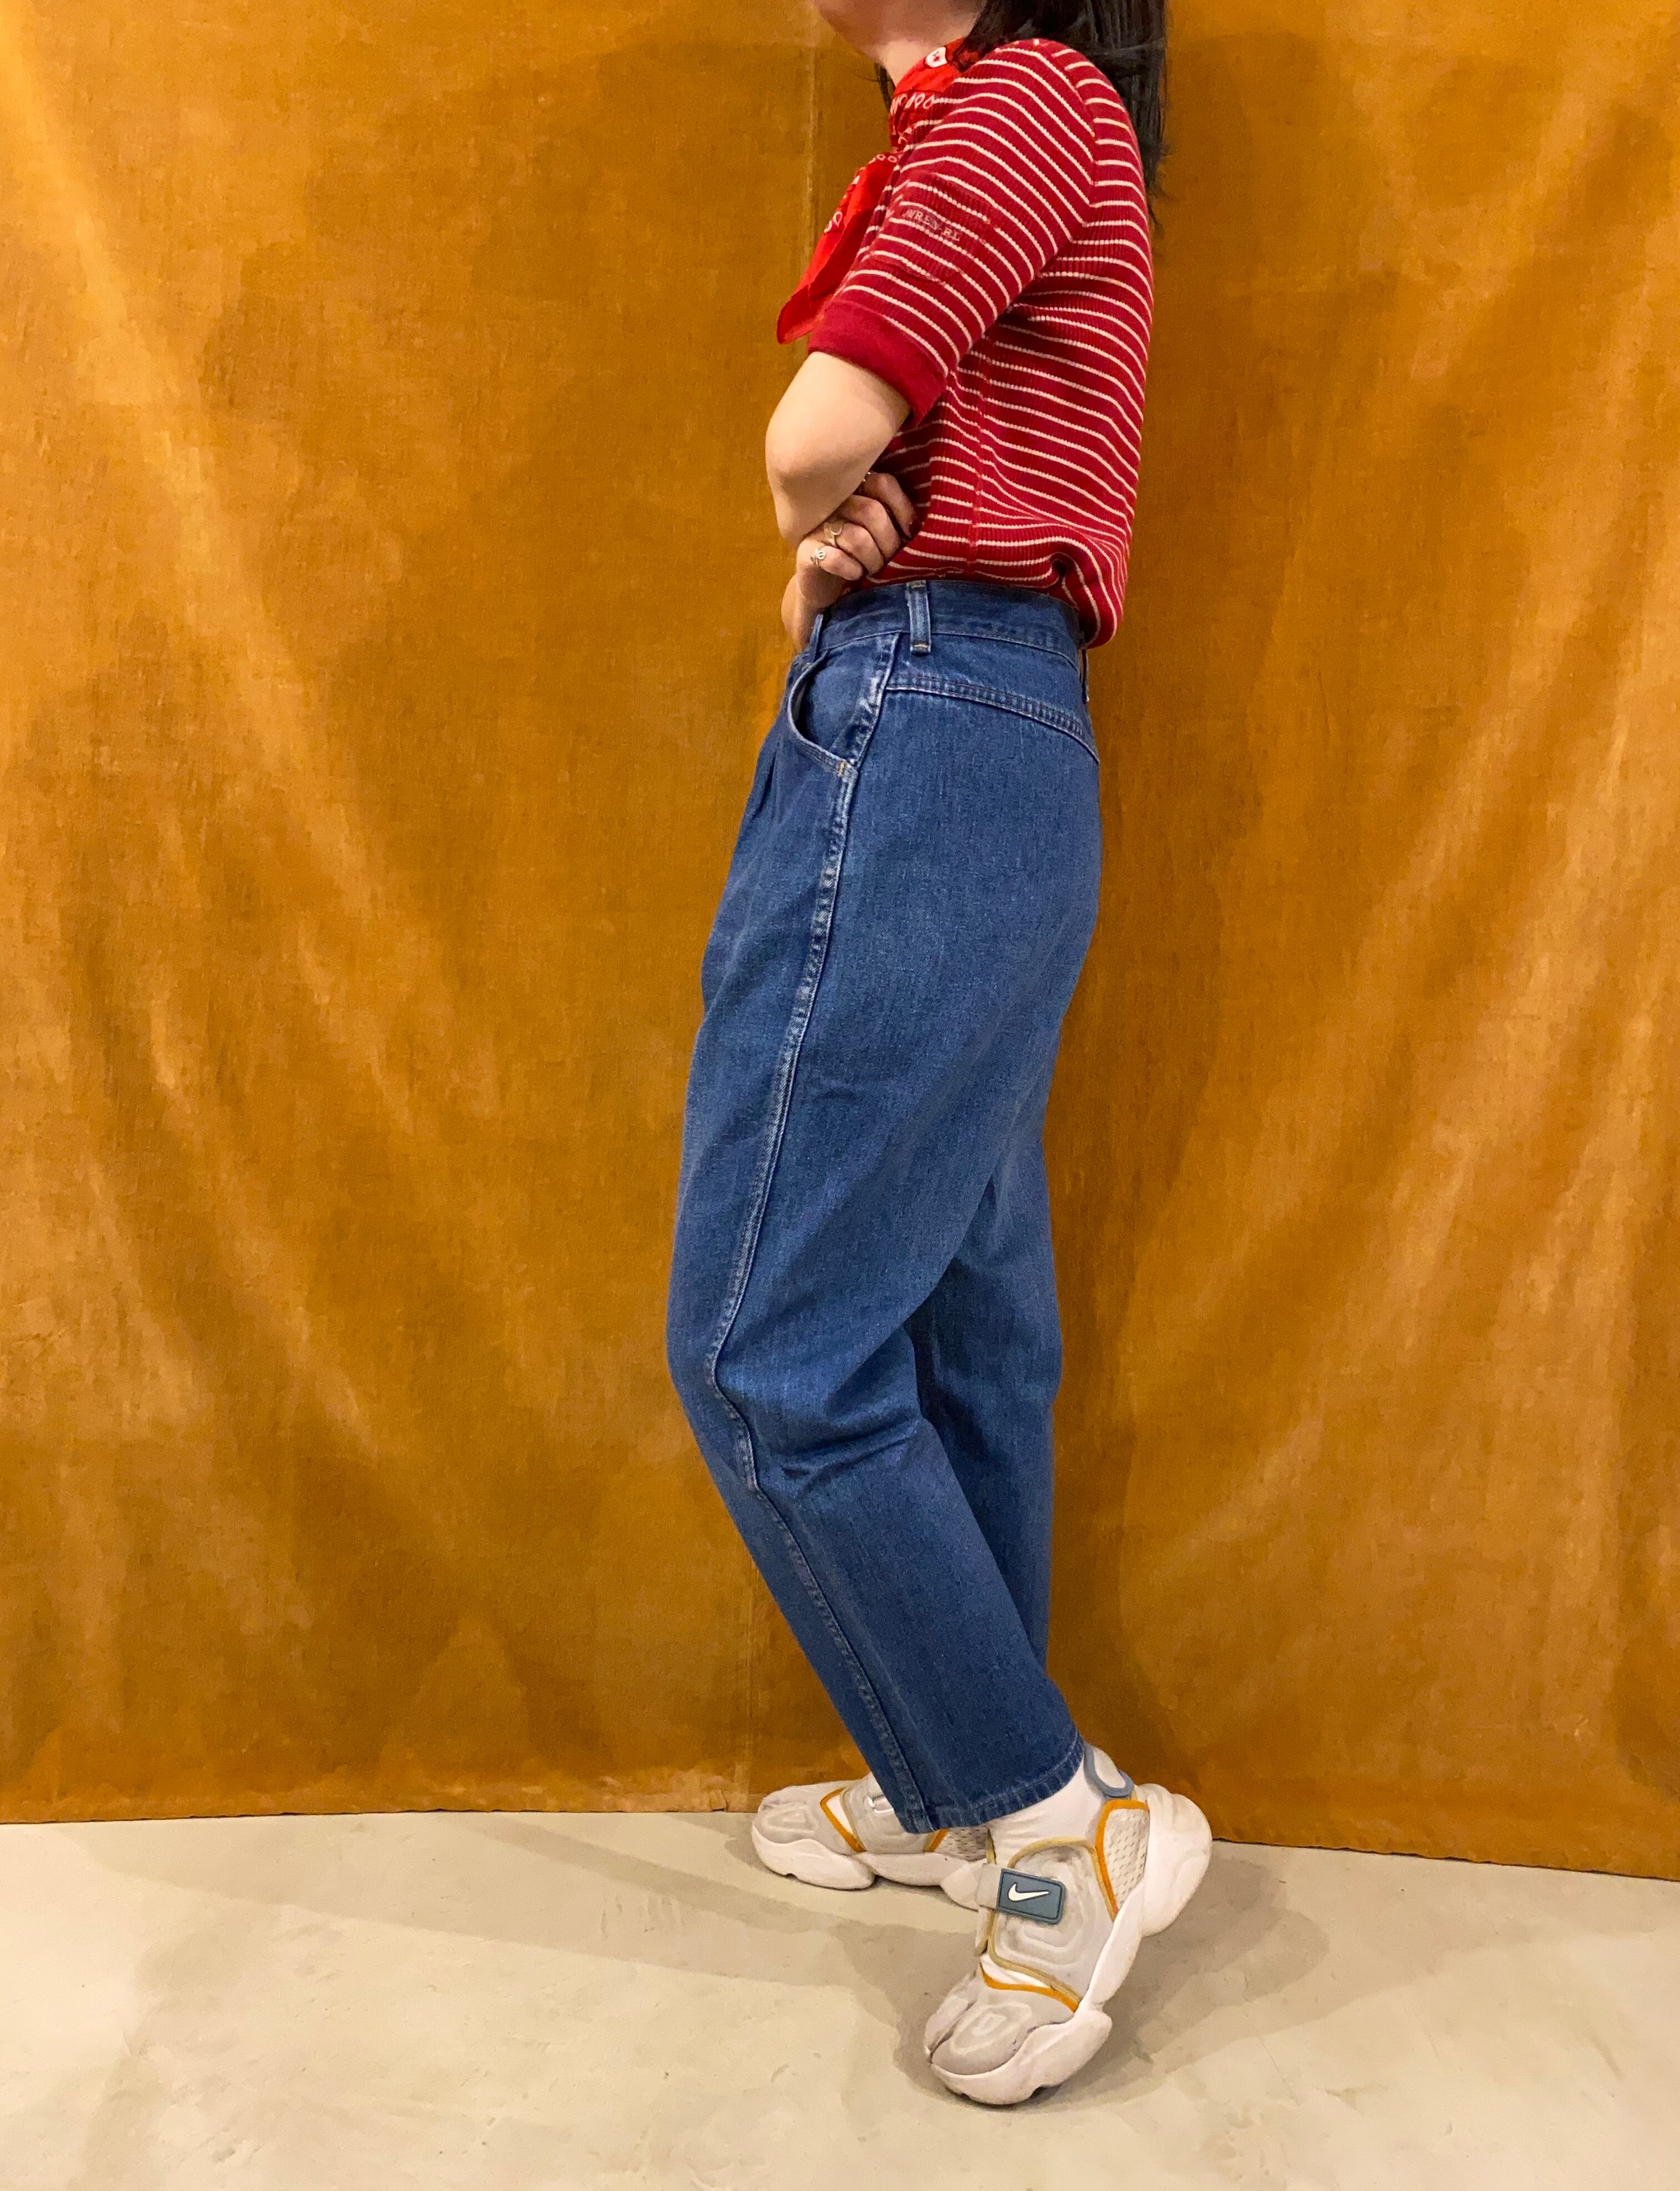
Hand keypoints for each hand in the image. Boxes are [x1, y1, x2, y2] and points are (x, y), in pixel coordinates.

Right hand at [783, 471, 919, 647]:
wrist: (826, 588)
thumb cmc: (862, 558)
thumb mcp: (883, 534)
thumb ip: (897, 519)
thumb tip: (920, 527)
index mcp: (855, 490)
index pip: (883, 483)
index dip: (903, 508)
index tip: (911, 533)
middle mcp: (833, 502)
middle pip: (872, 512)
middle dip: (889, 542)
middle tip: (890, 560)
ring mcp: (816, 525)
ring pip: (857, 537)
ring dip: (872, 560)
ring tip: (872, 569)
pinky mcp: (805, 551)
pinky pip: (836, 558)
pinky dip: (851, 570)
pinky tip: (854, 574)